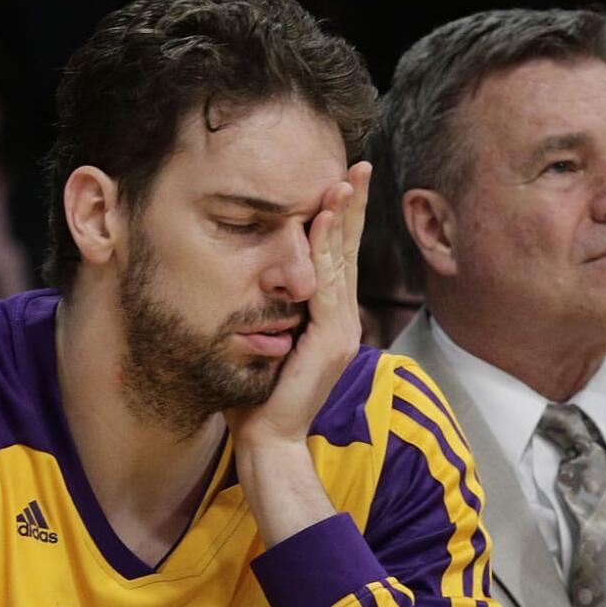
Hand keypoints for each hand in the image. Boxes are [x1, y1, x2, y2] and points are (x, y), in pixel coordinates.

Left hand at [225, 161, 371, 546]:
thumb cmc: (254, 398)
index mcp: (326, 321)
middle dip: (353, 206)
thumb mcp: (259, 345)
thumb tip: (245, 285)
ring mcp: (340, 329)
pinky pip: (328, 282)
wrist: (267, 441)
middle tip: (359, 165)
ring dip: (345, 216)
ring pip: (342, 260)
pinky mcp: (331, 339)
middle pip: (348, 251)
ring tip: (349, 177)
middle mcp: (340, 321)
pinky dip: (327, 247)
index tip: (340, 182)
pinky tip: (324, 216)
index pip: (336, 260)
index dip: (340, 221)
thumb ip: (264, 316)